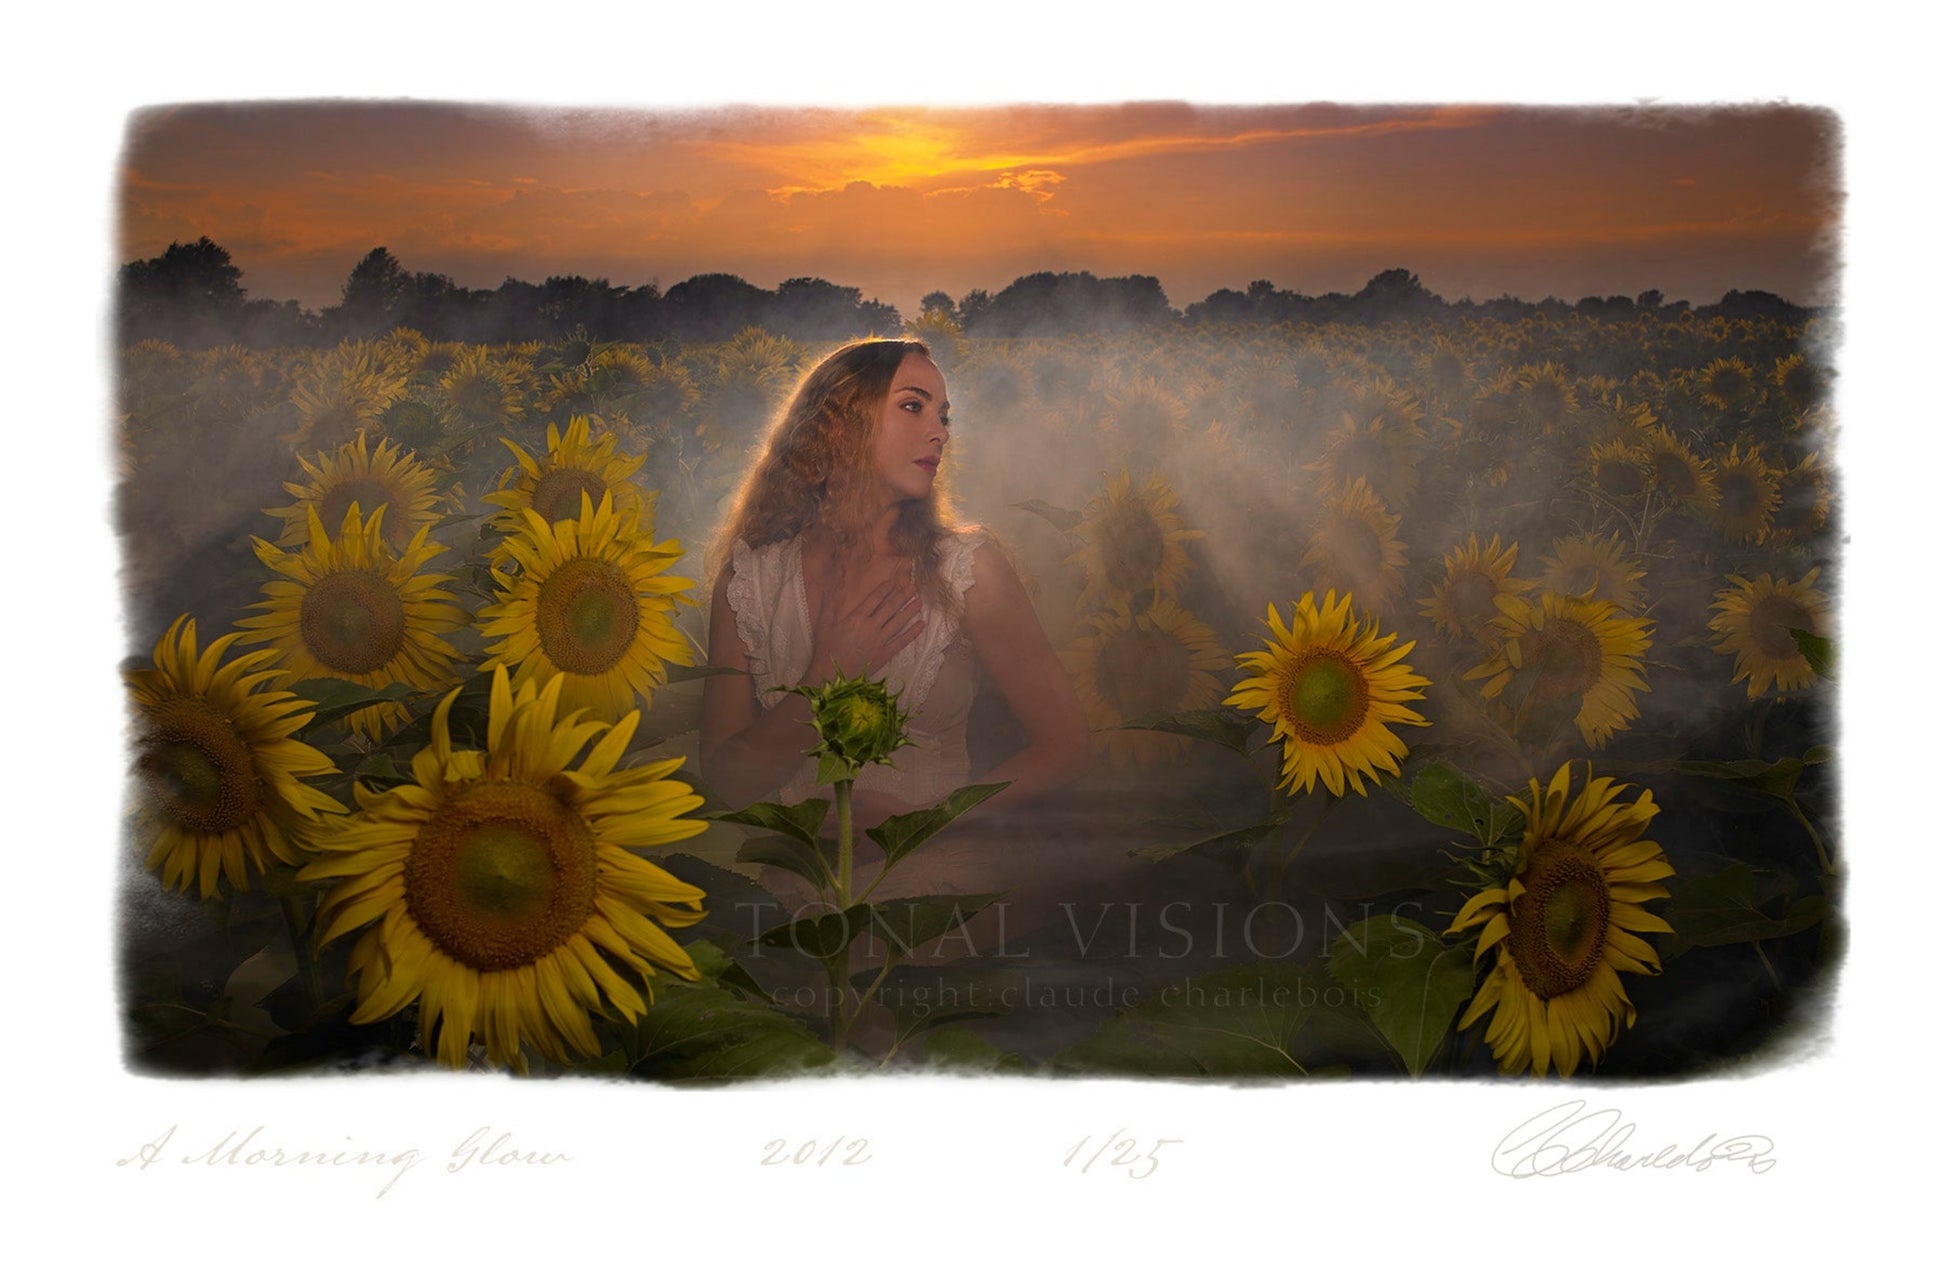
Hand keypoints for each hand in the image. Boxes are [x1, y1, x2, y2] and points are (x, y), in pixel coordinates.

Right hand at [805, 565, 924, 682]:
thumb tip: (830, 587)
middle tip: (913, 587)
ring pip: (899, 622)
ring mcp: (880, 641)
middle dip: (902, 596)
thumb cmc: (826, 650)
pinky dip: (912, 633)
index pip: (874, 599)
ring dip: (910, 611)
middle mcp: (871, 627)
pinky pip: (901, 642)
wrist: (833, 676)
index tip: (894, 582)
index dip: (885, 589)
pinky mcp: (885, 654)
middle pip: (890, 608)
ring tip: (919, 602)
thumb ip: (829, 605)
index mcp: (856, 618)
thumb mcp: (824, 625)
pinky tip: (921, 625)